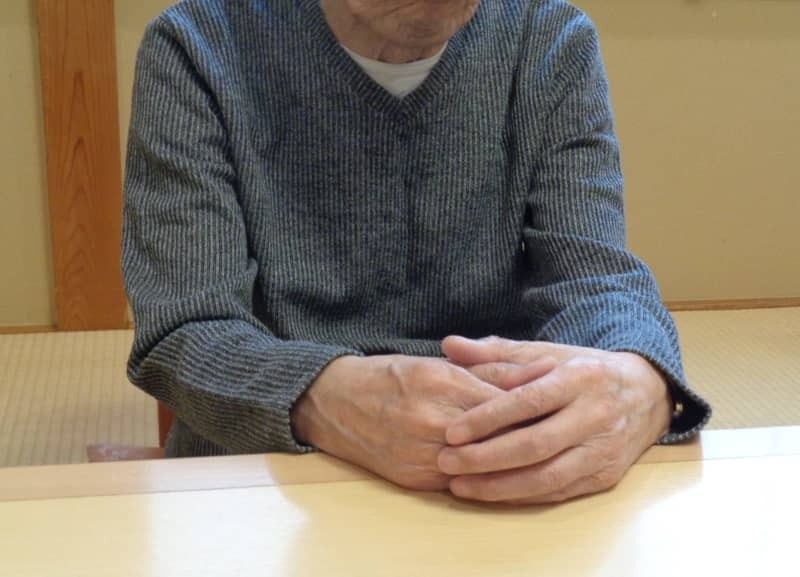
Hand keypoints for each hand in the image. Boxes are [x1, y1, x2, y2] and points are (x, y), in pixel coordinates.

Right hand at [292, 354, 552, 491]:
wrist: (334, 404)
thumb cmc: (386, 377)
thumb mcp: (434, 363)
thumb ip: (485, 372)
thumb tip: (535, 375)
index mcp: (440, 383)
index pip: (503, 399)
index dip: (535, 401)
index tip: (560, 399)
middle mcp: (433, 420)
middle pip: (499, 435)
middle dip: (532, 433)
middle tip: (562, 430)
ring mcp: (423, 453)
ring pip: (484, 464)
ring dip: (513, 460)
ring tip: (542, 453)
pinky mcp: (415, 478)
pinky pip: (462, 482)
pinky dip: (485, 476)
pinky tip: (506, 471)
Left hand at [437, 336, 671, 503]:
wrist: (646, 394)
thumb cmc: (582, 371)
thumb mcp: (544, 353)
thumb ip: (495, 352)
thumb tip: (449, 345)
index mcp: (579, 378)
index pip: (528, 402)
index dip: (488, 418)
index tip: (452, 432)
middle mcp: (595, 415)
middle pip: (536, 444)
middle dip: (486, 458)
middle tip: (446, 461)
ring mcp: (603, 450)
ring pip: (547, 476)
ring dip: (499, 486)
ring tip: (458, 485)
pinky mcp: (606, 476)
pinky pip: (558, 493)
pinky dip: (521, 496)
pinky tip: (490, 493)